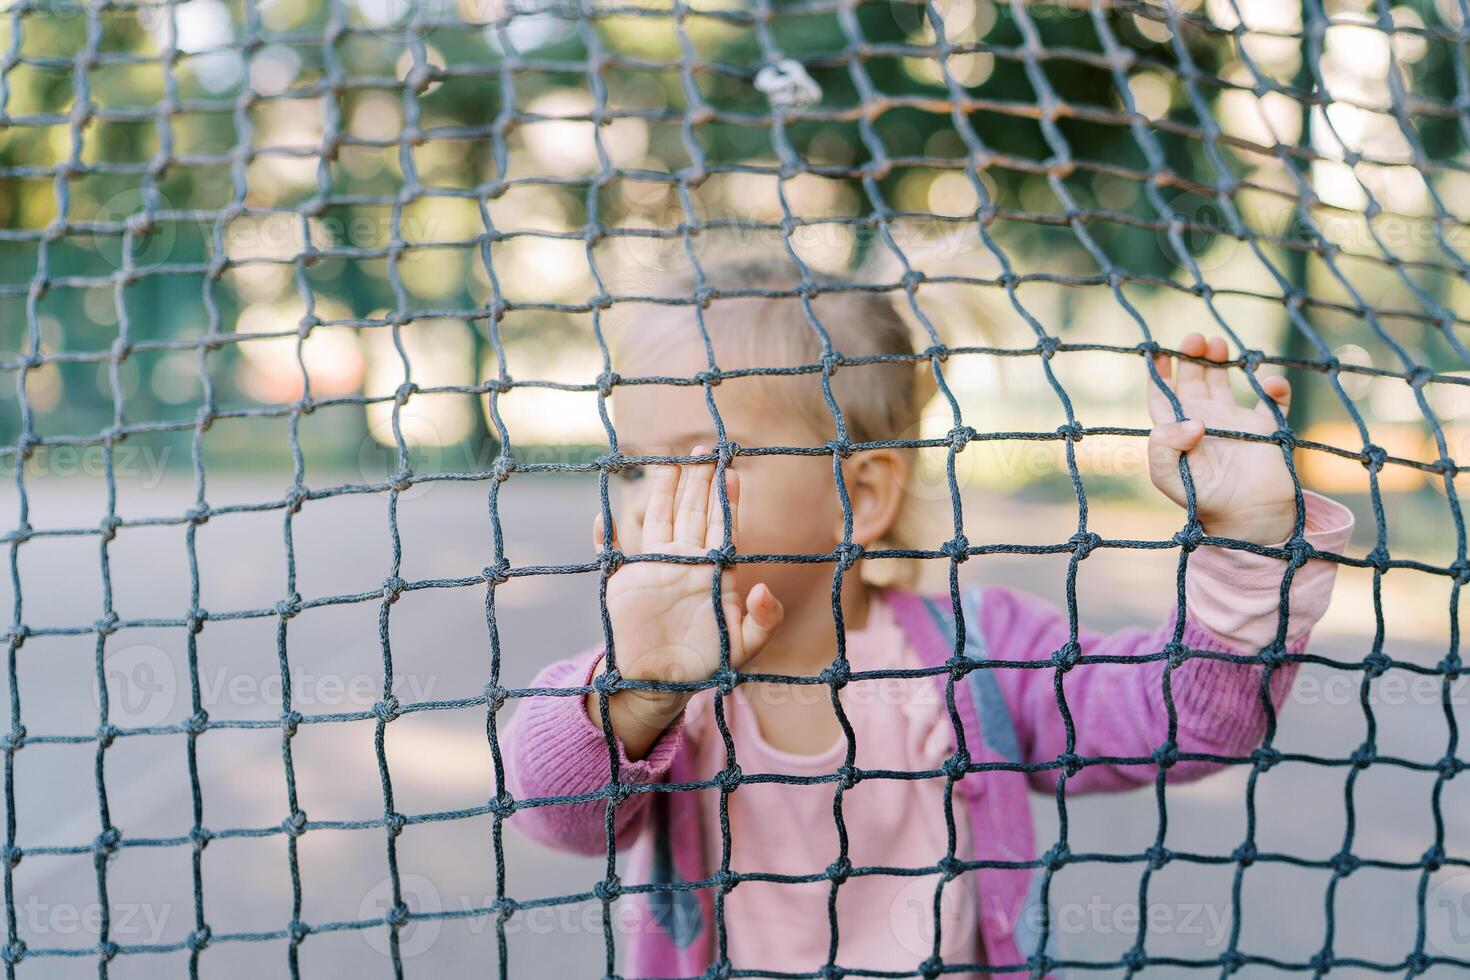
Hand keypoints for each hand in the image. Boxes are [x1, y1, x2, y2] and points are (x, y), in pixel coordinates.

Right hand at [587, 447, 783, 757]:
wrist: (664, 682)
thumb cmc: (707, 663)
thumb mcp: (744, 646)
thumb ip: (762, 621)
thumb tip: (762, 589)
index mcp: (714, 572)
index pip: (723, 526)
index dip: (726, 500)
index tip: (731, 471)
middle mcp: (685, 561)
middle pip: (693, 511)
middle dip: (697, 479)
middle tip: (702, 447)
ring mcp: (655, 567)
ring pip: (660, 517)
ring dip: (663, 490)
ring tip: (669, 461)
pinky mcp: (626, 580)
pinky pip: (613, 551)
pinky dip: (605, 535)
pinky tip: (602, 517)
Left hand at [1146, 334, 1296, 545]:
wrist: (1248, 518)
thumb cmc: (1203, 500)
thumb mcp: (1169, 477)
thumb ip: (1163, 448)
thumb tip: (1192, 423)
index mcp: (1178, 431)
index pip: (1163, 395)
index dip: (1160, 373)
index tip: (1161, 352)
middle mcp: (1204, 421)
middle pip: (1192, 380)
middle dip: (1192, 357)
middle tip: (1196, 339)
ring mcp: (1236, 423)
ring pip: (1224, 381)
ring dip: (1220, 361)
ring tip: (1218, 345)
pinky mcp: (1266, 428)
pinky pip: (1272, 400)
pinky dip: (1275, 388)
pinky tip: (1271, 384)